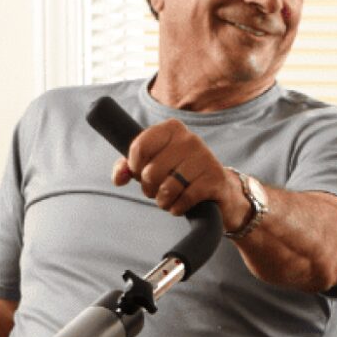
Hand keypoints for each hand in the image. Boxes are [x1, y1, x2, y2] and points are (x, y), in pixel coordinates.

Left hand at [111, 119, 247, 230]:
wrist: (217, 190)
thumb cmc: (179, 174)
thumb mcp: (152, 165)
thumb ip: (128, 167)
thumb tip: (119, 178)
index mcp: (172, 128)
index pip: (139, 147)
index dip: (135, 168)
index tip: (142, 173)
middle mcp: (190, 139)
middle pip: (151, 171)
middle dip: (149, 188)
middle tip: (156, 191)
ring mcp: (205, 158)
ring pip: (168, 187)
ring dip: (163, 201)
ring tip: (167, 200)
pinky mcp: (215, 179)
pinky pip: (185, 198)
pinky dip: (178, 208)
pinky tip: (179, 206)